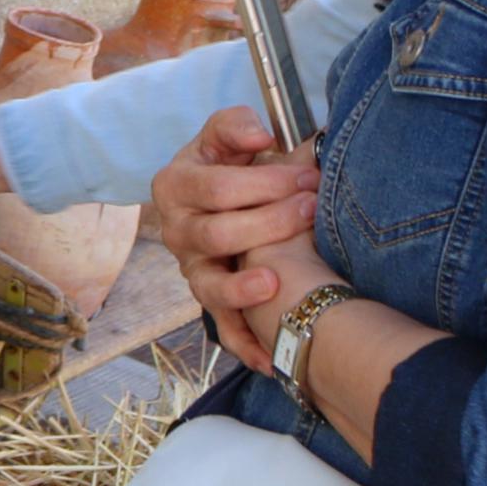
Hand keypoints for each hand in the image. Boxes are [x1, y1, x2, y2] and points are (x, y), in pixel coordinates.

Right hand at [150, 103, 317, 356]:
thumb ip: (235, 126)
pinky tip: (269, 360)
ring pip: (209, 287)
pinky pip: (223, 328)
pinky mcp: (210, 300)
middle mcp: (176, 230)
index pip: (215, 188)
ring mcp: (191, 269)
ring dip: (243, 288)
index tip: (306, 176)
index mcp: (175, 185)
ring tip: (276, 281)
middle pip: (215, 235)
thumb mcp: (224, 137)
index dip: (263, 183)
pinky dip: (245, 346)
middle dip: (269, 223)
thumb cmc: (228, 165)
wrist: (217, 199)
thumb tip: (258, 137)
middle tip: (311, 209)